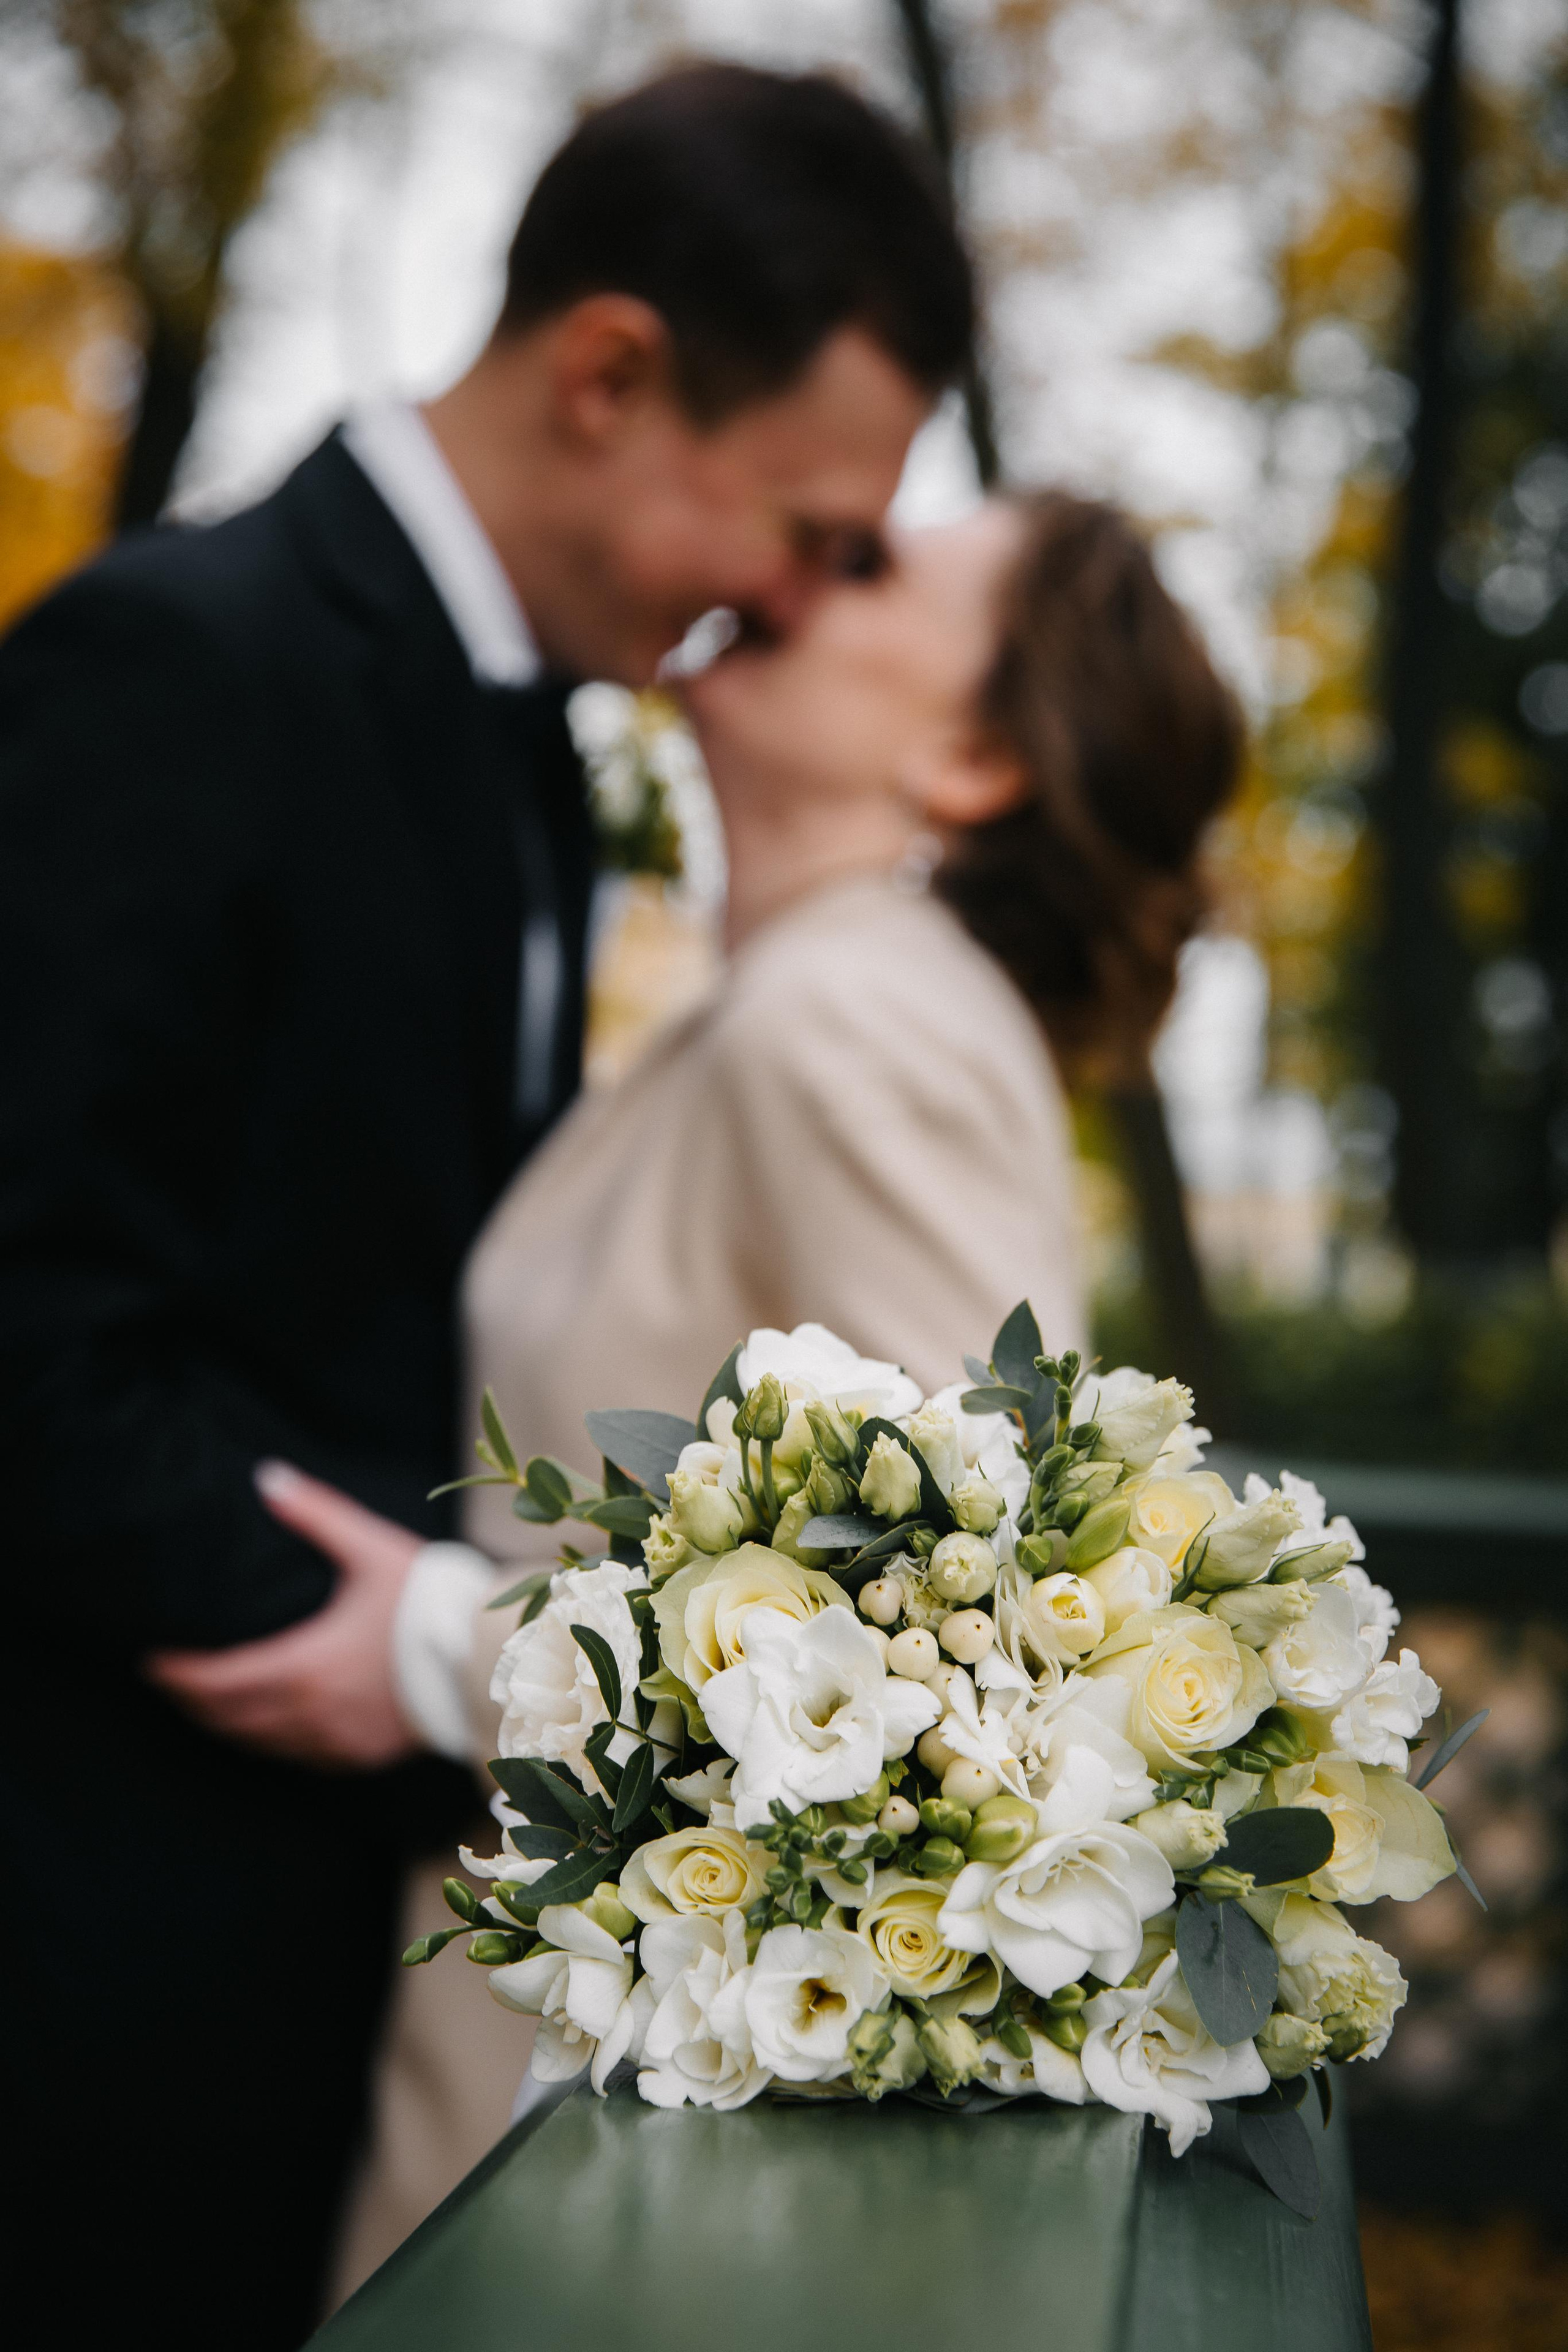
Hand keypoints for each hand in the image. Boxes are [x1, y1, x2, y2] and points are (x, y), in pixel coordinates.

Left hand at [144, 1462, 424, 1768]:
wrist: (489, 1657)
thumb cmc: (429, 1602)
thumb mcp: (370, 1550)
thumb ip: (315, 1514)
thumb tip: (267, 1477)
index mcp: (304, 1666)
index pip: (216, 1682)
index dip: (177, 1675)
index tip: (152, 1661)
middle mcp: (311, 1713)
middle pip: (228, 1719)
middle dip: (193, 1701)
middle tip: (170, 1681)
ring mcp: (337, 1741)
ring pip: (260, 1743)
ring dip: (228, 1725)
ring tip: (210, 1701)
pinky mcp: (362, 1754)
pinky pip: (300, 1756)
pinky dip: (273, 1741)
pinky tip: (273, 1725)